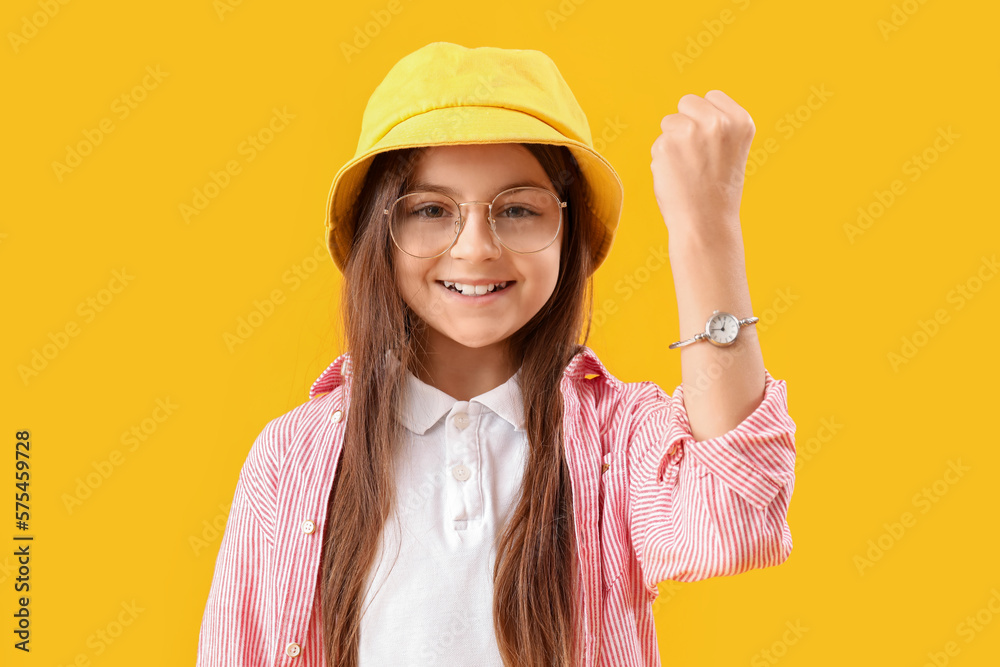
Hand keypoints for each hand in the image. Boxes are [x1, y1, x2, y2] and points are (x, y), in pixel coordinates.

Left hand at [650, 90, 754, 241]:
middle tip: (697, 156)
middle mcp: (717, 122)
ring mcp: (690, 132)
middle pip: (687, 102)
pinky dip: (662, 159)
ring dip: (673, 142)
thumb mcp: (732, 150)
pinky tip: (676, 176)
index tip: (712, 144)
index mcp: (741, 121)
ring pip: (669, 122)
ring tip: (688, 168)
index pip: (712, 97)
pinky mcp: (666, 145)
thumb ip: (718, 125)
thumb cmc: (718, 190)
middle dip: (687, 124)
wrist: (706, 223)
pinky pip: (658, 143)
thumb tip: (691, 107)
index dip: (705, 119)